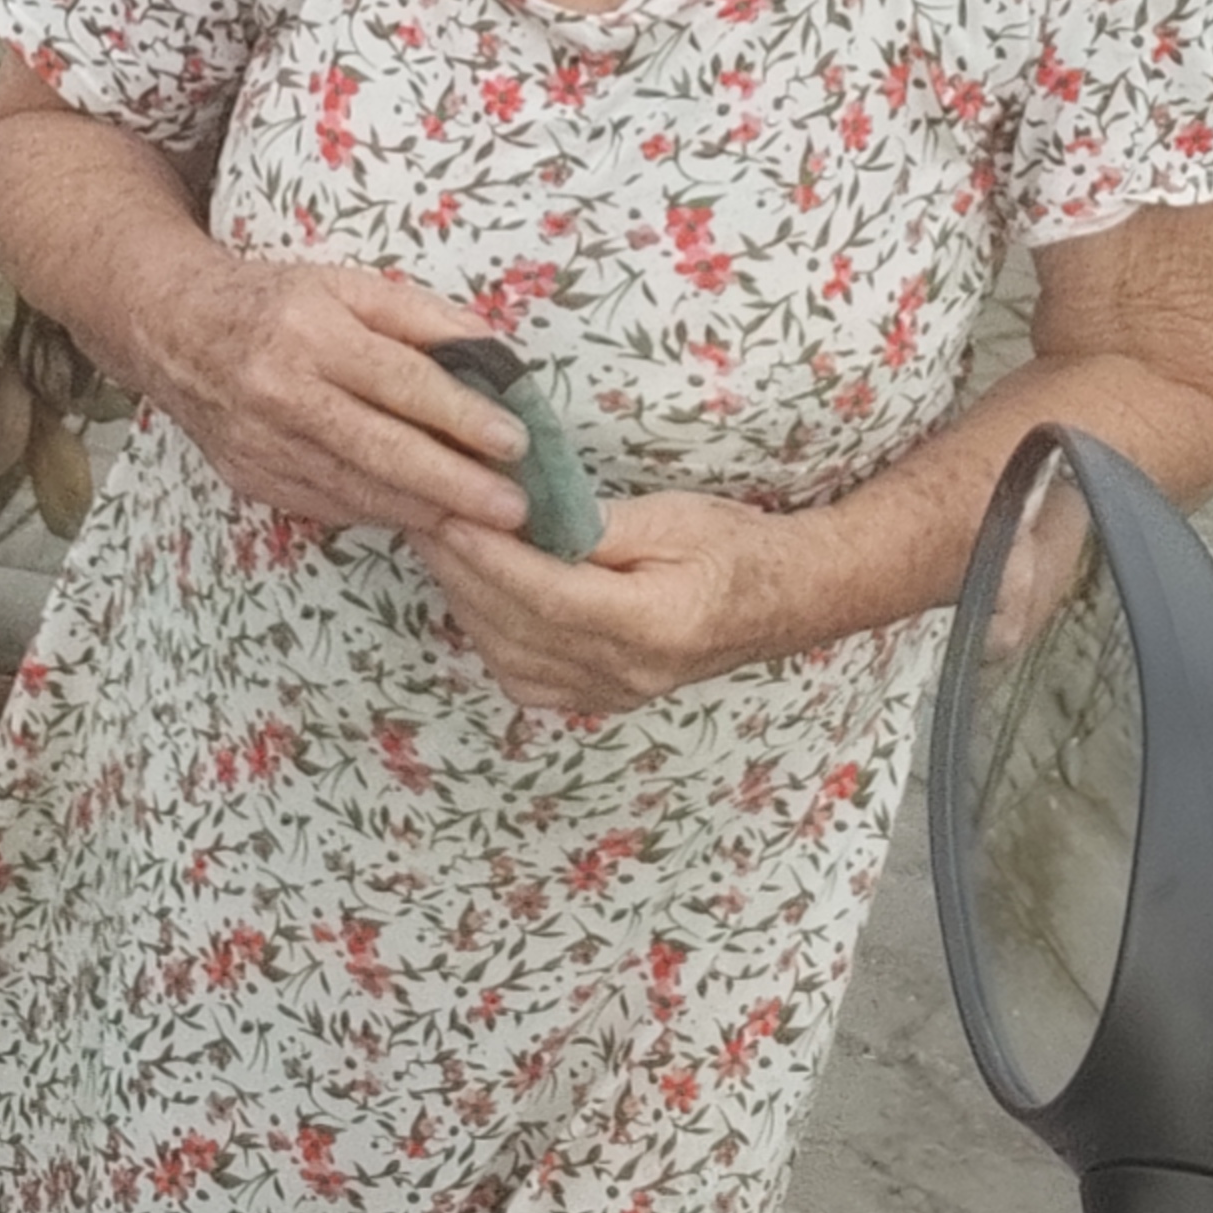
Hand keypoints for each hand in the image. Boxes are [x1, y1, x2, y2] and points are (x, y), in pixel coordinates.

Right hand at [138, 255, 534, 545]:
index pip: (399, 381)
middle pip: (381, 449)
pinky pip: (329, 504)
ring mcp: (260, 445)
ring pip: (357, 489)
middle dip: (455, 484)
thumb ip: (419, 316)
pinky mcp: (251, 480)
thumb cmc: (275, 303)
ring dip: (426, 509)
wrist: (174, 332)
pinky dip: (382, 511)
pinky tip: (424, 513)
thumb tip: (491, 352)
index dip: (461, 414)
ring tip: (485, 522)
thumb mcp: (346, 285)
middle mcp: (280, 393)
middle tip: (514, 507)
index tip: (516, 441)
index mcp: (309, 333)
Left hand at [405, 489, 794, 717]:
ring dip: (467, 601)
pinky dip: (490, 634)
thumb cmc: (737, 546)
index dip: (490, 559)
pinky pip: (526, 677)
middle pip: (519, 630)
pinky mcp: (602, 697)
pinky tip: (475, 592)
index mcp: (655, 625)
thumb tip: (520, 517)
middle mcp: (629, 673)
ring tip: (440, 545)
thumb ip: (596, 526)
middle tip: (424, 515)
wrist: (788, 598)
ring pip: (512, 658)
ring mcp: (614, 694)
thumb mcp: (673, 518)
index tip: (449, 516)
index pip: (549, 596)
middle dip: (462, 572)